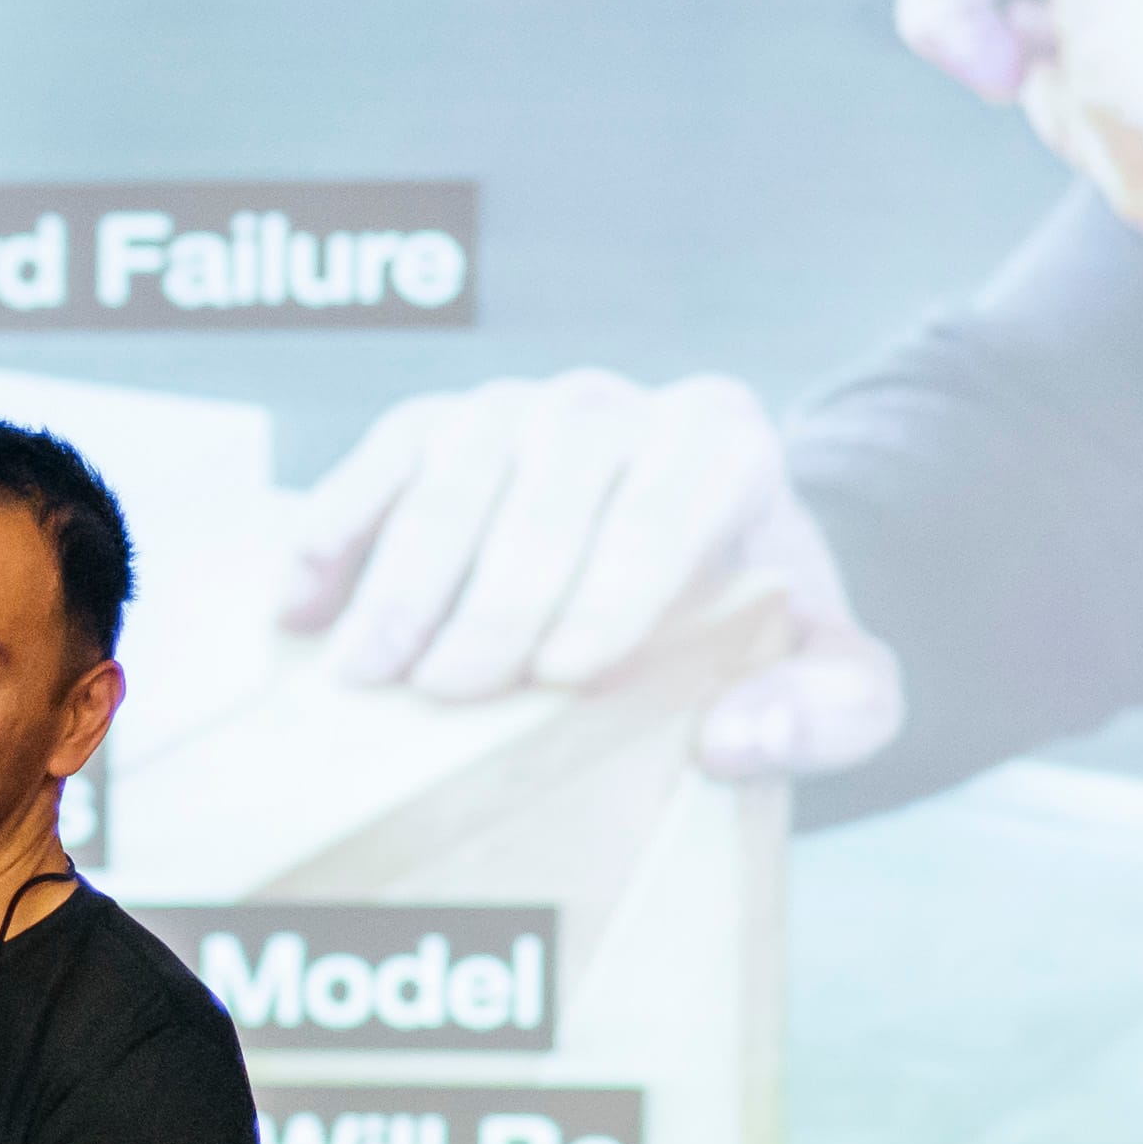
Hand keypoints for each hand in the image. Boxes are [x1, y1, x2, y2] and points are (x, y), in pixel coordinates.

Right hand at [278, 369, 904, 781]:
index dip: (617, 584)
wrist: (706, 571)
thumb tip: (738, 737)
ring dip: (406, 565)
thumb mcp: (842, 684)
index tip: (567, 673)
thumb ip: (831, 712)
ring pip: (460, 457)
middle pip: (552, 479)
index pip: (667, 503)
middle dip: (497, 589)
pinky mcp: (440, 426)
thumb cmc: (764, 630)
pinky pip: (385, 454)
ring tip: (366, 669)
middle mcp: (616, 407)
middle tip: (449, 691)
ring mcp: (520, 407)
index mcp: (721, 443)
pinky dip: (337, 524)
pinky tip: (301, 607)